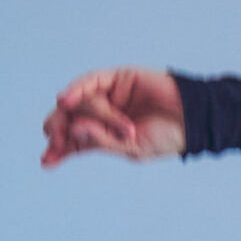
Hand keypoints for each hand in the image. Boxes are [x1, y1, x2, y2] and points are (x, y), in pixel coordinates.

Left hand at [41, 67, 185, 167]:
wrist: (193, 118)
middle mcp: (102, 115)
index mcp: (105, 136)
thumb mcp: (132, 149)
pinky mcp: (117, 79)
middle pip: (67, 119)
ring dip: (91, 116)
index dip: (58, 150)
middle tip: (55, 140)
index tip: (46, 161)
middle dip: (58, 129)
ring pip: (81, 103)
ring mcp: (109, 96)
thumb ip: (103, 141)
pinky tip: (66, 100)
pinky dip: (76, 90)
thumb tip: (74, 129)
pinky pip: (90, 82)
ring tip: (114, 127)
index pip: (74, 142)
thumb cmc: (167, 138)